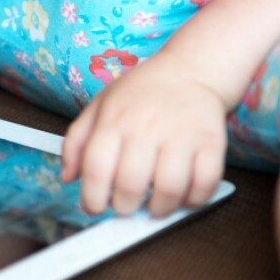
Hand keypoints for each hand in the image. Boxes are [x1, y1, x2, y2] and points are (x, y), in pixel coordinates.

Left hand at [61, 51, 227, 216]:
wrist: (189, 69)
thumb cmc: (141, 93)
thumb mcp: (100, 106)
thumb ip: (76, 141)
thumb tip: (67, 178)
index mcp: (114, 120)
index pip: (96, 169)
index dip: (91, 199)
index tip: (94, 207)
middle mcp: (147, 127)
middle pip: (131, 186)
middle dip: (124, 208)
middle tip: (126, 205)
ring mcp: (182, 135)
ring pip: (170, 190)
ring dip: (159, 209)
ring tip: (153, 205)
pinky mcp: (211, 142)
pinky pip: (205, 184)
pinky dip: (193, 200)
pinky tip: (182, 195)